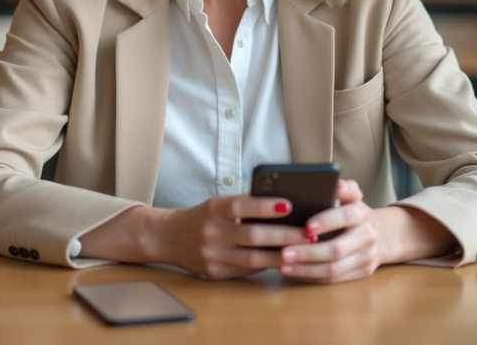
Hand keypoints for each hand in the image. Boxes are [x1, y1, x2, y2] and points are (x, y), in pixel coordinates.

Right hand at [155, 195, 309, 279]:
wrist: (168, 236)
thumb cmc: (203, 216)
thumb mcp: (218, 203)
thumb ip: (245, 205)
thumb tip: (284, 206)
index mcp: (214, 207)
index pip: (242, 205)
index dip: (266, 206)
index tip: (289, 204)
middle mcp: (211, 231)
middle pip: (253, 235)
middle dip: (284, 235)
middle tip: (308, 234)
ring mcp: (211, 254)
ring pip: (253, 258)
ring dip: (280, 256)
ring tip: (302, 252)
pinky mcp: (214, 272)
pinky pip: (246, 270)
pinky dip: (266, 266)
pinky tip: (283, 262)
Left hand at [279, 181, 456, 283]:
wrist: (384, 236)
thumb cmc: (355, 214)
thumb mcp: (352, 197)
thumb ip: (344, 189)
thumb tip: (336, 184)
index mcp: (362, 214)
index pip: (346, 216)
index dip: (326, 221)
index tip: (306, 227)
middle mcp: (367, 237)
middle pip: (336, 249)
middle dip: (308, 252)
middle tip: (284, 253)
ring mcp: (366, 258)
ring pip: (334, 269)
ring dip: (306, 269)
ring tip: (284, 266)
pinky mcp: (361, 274)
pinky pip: (334, 280)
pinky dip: (311, 277)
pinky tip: (294, 273)